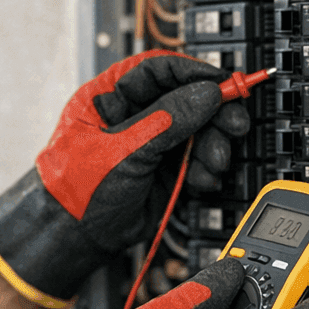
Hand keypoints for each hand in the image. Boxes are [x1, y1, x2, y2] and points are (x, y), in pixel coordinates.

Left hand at [0, 50, 249, 308]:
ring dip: (212, 144)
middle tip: (235, 124)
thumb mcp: (123, 149)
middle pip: (185, 99)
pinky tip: (204, 178)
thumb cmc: (74, 189)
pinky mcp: (163, 168)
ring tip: (216, 161)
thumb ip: (167, 121)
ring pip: (195, 130)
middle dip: (213, 113)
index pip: (158, 70)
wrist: (73, 238)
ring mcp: (150, 141)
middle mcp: (133, 115)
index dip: (194, 73)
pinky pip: (195, 158)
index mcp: (110, 96)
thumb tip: (206, 94)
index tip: (224, 83)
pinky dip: (205, 167)